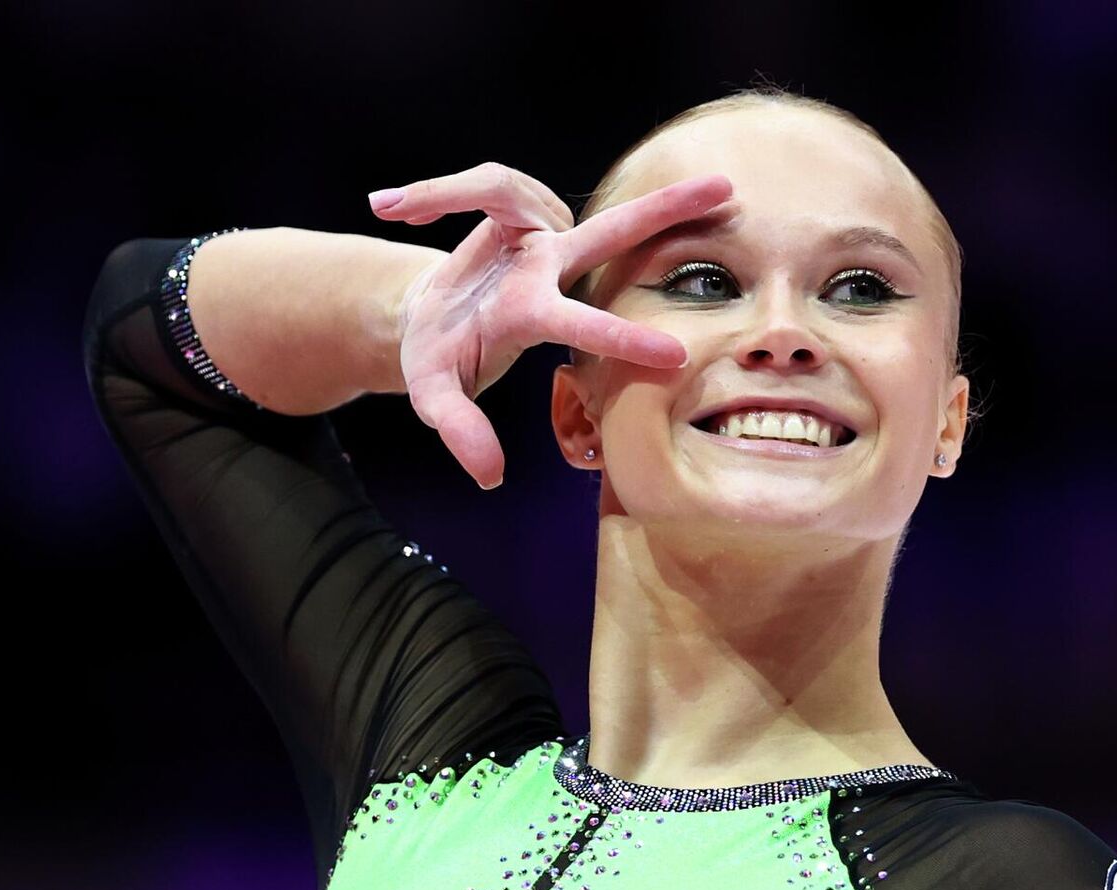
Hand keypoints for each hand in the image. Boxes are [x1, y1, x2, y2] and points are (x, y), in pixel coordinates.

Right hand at [371, 161, 734, 488]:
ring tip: (391, 210)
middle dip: (665, 210)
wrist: (422, 316)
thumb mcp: (437, 397)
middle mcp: (546, 268)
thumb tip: (490, 478)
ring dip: (445, 191)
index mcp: (533, 316)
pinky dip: (430, 193)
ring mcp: (532, 233)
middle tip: (728, 188)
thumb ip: (461, 431)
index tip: (677, 358)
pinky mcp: (510, 203)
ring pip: (509, 186)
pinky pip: (476, 185)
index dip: (622, 340)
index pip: (583, 323)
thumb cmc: (440, 358)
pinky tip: (388, 211)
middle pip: (612, 231)